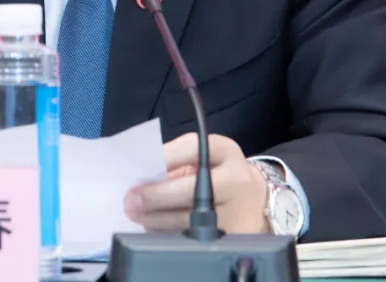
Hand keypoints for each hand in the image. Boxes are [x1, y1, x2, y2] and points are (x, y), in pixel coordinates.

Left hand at [124, 133, 268, 233]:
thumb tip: (141, 175)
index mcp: (225, 151)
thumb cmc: (219, 172)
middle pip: (189, 190)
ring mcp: (234, 212)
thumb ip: (175, 160)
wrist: (254, 199)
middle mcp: (234, 180)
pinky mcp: (230, 237)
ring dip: (156, 218)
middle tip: (131, 200)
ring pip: (187, 219)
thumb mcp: (204, 156)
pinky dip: (169, 232)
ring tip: (136, 214)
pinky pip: (192, 238)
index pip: (190, 148)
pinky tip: (155, 226)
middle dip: (155, 195)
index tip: (139, 167)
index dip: (162, 158)